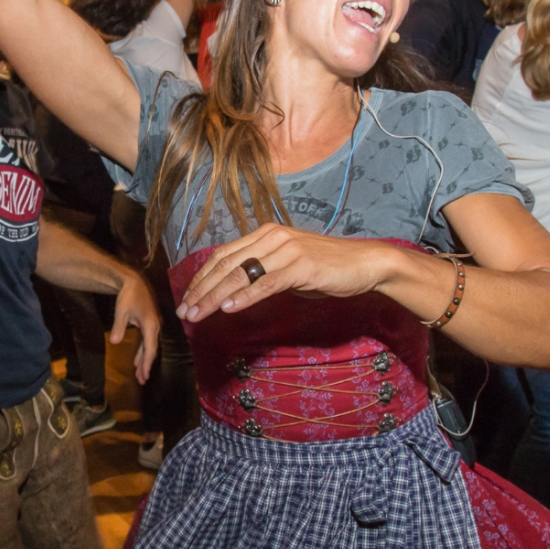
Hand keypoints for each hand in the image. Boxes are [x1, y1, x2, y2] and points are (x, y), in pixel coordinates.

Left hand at [111, 272, 159, 384]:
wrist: (134, 282)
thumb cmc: (128, 296)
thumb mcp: (121, 311)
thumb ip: (118, 327)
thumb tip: (114, 342)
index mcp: (150, 325)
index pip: (150, 349)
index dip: (147, 364)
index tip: (144, 376)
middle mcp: (155, 327)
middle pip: (151, 350)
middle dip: (146, 366)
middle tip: (141, 381)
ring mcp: (153, 325)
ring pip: (149, 346)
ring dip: (144, 360)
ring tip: (140, 375)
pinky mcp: (149, 324)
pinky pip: (147, 341)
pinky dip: (143, 351)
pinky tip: (138, 360)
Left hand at [176, 224, 388, 322]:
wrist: (365, 263)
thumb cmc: (328, 267)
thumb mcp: (289, 265)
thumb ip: (264, 271)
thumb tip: (238, 290)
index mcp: (265, 233)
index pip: (223, 255)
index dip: (202, 278)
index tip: (188, 299)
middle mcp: (271, 237)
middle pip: (226, 265)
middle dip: (201, 290)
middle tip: (184, 312)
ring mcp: (286, 250)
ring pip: (240, 275)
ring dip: (215, 297)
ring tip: (197, 314)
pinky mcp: (301, 266)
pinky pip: (266, 283)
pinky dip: (245, 297)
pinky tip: (228, 309)